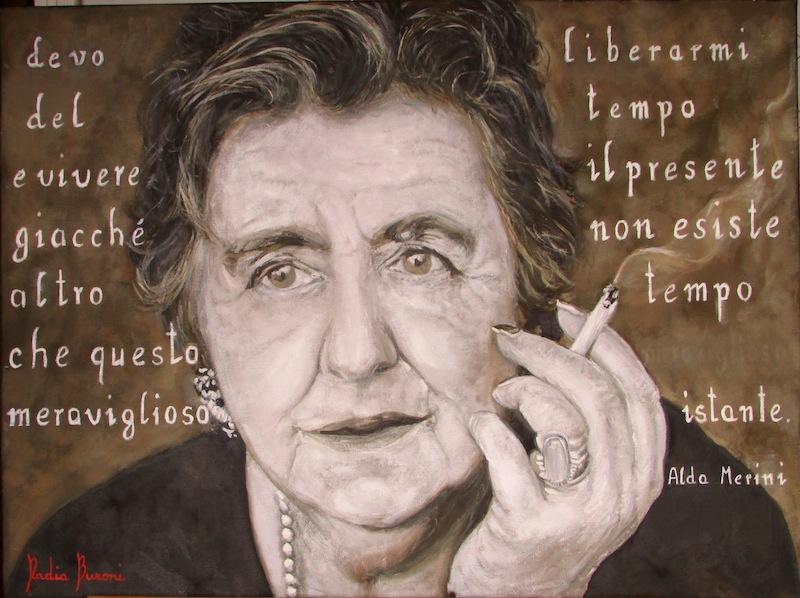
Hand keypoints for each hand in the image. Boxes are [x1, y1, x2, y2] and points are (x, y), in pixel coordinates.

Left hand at [449, 303, 666, 595]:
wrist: (523, 593)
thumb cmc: (549, 513)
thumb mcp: (585, 471)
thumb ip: (588, 420)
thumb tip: (563, 342)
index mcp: (642, 473)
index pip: (638, 392)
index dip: (605, 343)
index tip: (566, 311)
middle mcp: (623, 494)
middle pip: (597, 396)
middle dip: (548, 353)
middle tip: (511, 338)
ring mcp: (582, 515)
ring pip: (563, 421)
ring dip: (523, 391)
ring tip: (502, 397)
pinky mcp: (535, 529)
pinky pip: (511, 456)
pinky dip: (488, 428)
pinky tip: (480, 426)